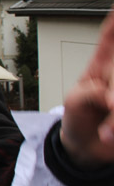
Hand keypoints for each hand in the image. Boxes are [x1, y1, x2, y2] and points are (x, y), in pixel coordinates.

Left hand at [60, 10, 113, 167]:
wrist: (86, 148)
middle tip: (109, 107)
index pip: (111, 37)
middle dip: (112, 93)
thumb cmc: (78, 118)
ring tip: (106, 133)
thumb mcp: (75, 102)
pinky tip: (111, 134)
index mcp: (102, 66)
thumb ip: (90, 94)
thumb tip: (111, 98)